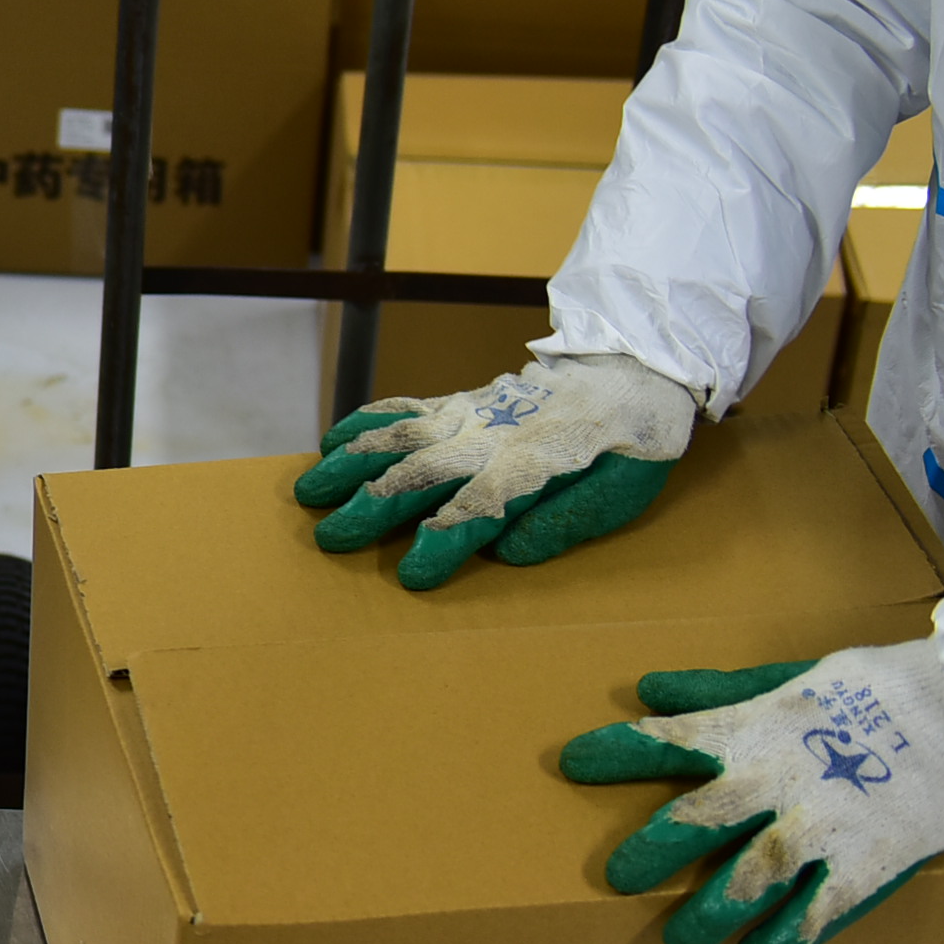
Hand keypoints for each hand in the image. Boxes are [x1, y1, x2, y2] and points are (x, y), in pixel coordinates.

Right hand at [293, 352, 699, 588]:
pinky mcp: (461, 401)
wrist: (634, 367)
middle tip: (330, 540)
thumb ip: (565, 522)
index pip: (479, 509)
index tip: (410, 576)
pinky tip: (331, 438)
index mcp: (535, 468)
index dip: (441, 543)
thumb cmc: (631, 444)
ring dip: (350, 463)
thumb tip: (506, 552)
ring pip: (401, 435)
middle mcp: (492, 437)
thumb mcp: (623, 492)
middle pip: (422, 472)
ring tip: (309, 491)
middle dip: (372, 507)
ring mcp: (472, 414)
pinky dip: (365, 421)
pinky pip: (406, 407)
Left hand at [558, 642, 943, 943]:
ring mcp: (820, 831)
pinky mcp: (864, 867)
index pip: (666, 741)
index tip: (571, 764)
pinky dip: (782, 941)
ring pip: (746, 882)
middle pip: (694, 823)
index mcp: (752, 734)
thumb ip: (718, 692)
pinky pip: (814, 916)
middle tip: (618, 878)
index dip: (615, 753)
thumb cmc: (875, 690)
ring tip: (679, 939)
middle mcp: (775, 785)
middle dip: (651, 853)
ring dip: (707, 914)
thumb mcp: (791, 678)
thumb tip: (646, 687)